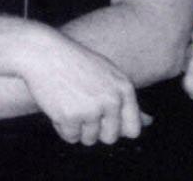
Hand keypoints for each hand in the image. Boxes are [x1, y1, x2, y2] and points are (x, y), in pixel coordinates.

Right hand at [18, 30, 140, 145]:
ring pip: (89, 139)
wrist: (43, 52)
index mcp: (124, 89)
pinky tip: (57, 106)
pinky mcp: (70, 117)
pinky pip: (70, 137)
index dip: (117, 127)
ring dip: (77, 128)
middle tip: (82, 109)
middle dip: (96, 130)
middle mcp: (111, 101)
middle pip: (110, 137)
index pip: (133, 129)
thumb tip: (149, 122)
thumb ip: (127, 100)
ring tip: (68, 103)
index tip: (103, 118)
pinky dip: (62, 127)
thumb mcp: (107, 74)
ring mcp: (91, 109)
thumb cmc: (75, 62)